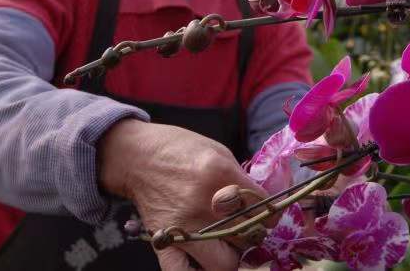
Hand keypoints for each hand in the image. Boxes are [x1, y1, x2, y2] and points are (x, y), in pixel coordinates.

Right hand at [98, 118, 267, 269]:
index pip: (263, 206)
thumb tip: (265, 202)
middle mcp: (206, 204)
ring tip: (229, 242)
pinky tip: (206, 259)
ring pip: (226, 263)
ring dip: (233, 255)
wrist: (138, 156)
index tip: (270, 215)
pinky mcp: (164, 242)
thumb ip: (242, 178)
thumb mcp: (219, 152)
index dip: (272, 213)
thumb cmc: (181, 149)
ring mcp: (185, 227)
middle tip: (249, 227)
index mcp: (222, 176)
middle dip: (254, 232)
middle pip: (249, 235)